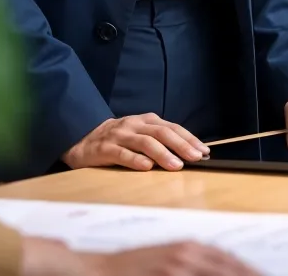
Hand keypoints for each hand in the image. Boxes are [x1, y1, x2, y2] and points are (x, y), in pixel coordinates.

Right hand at [22, 237, 260, 275]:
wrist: (95, 269)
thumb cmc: (131, 268)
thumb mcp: (165, 263)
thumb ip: (188, 264)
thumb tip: (219, 267)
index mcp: (188, 247)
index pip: (228, 260)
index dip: (248, 269)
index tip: (264, 274)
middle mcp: (185, 254)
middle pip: (228, 268)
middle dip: (249, 273)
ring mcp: (175, 267)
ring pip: (217, 272)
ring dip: (236, 275)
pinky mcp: (165, 274)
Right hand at [63, 113, 209, 171]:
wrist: (83, 140)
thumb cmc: (118, 140)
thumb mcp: (140, 136)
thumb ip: (160, 142)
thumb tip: (188, 156)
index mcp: (146, 121)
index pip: (172, 128)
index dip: (189, 138)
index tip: (204, 150)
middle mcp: (134, 125)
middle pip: (161, 133)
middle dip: (181, 145)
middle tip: (196, 157)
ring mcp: (119, 135)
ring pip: (144, 142)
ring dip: (163, 154)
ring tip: (177, 165)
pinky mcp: (104, 148)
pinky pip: (122, 153)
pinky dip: (135, 160)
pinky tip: (147, 167)